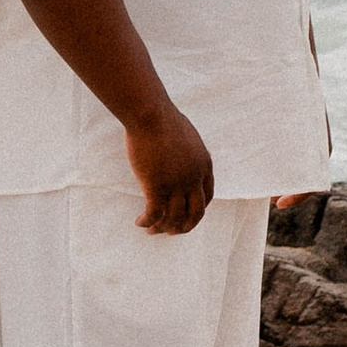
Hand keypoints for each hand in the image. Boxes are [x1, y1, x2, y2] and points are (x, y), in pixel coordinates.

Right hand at [125, 100, 213, 236]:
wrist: (151, 115)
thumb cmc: (163, 118)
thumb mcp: (186, 135)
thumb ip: (187, 149)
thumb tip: (180, 151)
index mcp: (204, 165)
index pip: (206, 197)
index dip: (197, 210)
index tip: (185, 215)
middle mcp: (194, 178)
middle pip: (195, 213)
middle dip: (184, 226)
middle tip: (172, 231)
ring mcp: (176, 184)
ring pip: (174, 218)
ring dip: (163, 228)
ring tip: (152, 231)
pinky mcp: (156, 186)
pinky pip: (154, 214)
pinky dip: (148, 222)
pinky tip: (140, 223)